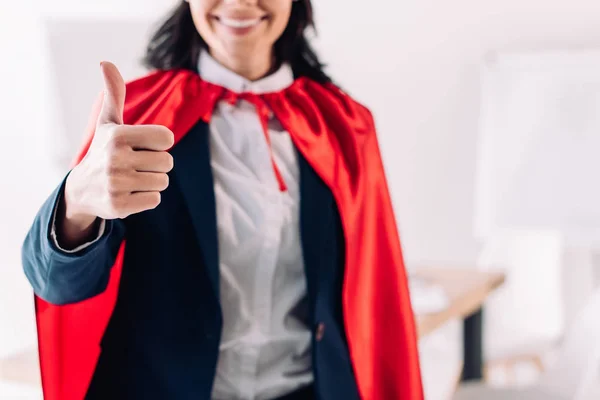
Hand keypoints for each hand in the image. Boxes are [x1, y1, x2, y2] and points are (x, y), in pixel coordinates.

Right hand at [60, 62, 173, 242]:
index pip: (167, 138)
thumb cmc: (103, 150)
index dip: (160, 143)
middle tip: (135, 165)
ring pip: (162, 181)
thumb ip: (114, 94)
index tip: (143, 145)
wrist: (81, 190)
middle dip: (156, 164)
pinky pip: (155, 199)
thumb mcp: (108, 123)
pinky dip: (146, 198)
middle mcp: (114, 159)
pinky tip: (128, 194)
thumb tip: (105, 62)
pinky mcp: (118, 207)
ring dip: (153, 181)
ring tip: (132, 179)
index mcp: (118, 135)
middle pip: (167, 162)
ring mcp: (116, 184)